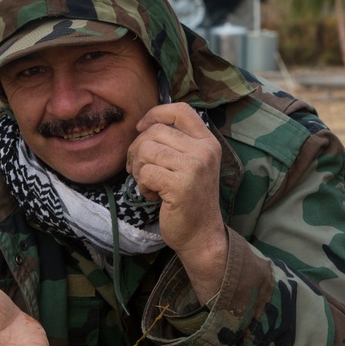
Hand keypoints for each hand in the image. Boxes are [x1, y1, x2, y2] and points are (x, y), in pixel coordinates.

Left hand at [127, 103, 228, 302]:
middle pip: (155, 131)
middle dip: (137, 149)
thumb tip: (142, 126)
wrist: (201, 235)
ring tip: (149, 183)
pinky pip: (145, 172)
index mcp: (207, 142)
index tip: (141, 128)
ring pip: (146, 150)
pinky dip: (142, 185)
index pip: (181, 110)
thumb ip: (176, 144)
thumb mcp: (190, 165)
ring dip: (139, 169)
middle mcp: (204, 151)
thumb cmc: (189, 200)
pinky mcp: (180, 185)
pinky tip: (153, 195)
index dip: (155, 113)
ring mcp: (194, 167)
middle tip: (138, 169)